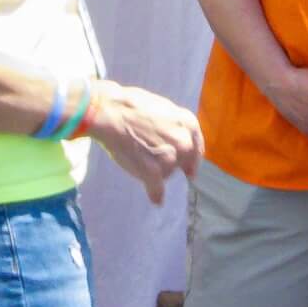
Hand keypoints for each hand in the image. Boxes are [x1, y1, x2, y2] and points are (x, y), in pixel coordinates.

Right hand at [88, 83, 203, 203]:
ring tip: (136, 156)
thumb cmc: (131, 106)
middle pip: (181, 163)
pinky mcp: (155, 172)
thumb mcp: (162, 107)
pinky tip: (156, 200)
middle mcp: (185, 142)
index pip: (196, 148)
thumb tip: (178, 138)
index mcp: (188, 123)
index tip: (189, 172)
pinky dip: (156, 195)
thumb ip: (174, 125)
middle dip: (170, 163)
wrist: (111, 112)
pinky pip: (157, 190)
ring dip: (155, 172)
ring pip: (166, 174)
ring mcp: (171, 159)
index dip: (192, 161)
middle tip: (152, 160)